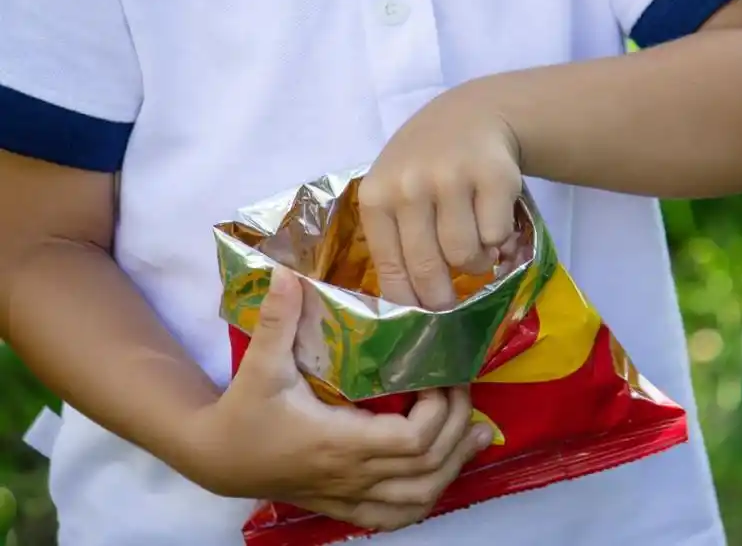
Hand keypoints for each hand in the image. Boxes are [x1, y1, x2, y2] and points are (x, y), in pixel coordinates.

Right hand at [184, 269, 492, 531]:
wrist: (216, 459)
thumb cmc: (243, 413)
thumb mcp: (260, 365)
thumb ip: (277, 320)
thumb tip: (288, 274)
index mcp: (339, 441)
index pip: (412, 439)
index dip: (441, 411)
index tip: (445, 376)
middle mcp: (352, 474)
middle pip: (428, 466)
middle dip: (458, 429)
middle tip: (466, 392)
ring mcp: (350, 494)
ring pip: (419, 497)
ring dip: (453, 467)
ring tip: (477, 436)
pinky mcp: (344, 504)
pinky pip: (395, 516)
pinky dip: (426, 499)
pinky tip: (441, 478)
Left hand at [359, 84, 521, 309]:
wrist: (472, 115)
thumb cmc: (426, 163)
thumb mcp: (395, 188)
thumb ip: (396, 236)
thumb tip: (412, 302)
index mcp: (377, 196)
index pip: (390, 268)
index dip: (409, 300)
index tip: (420, 315)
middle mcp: (410, 186)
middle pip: (428, 269)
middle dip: (441, 296)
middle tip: (450, 302)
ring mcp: (452, 179)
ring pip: (465, 256)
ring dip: (475, 261)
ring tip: (474, 243)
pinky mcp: (493, 176)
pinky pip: (496, 235)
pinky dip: (499, 237)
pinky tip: (491, 217)